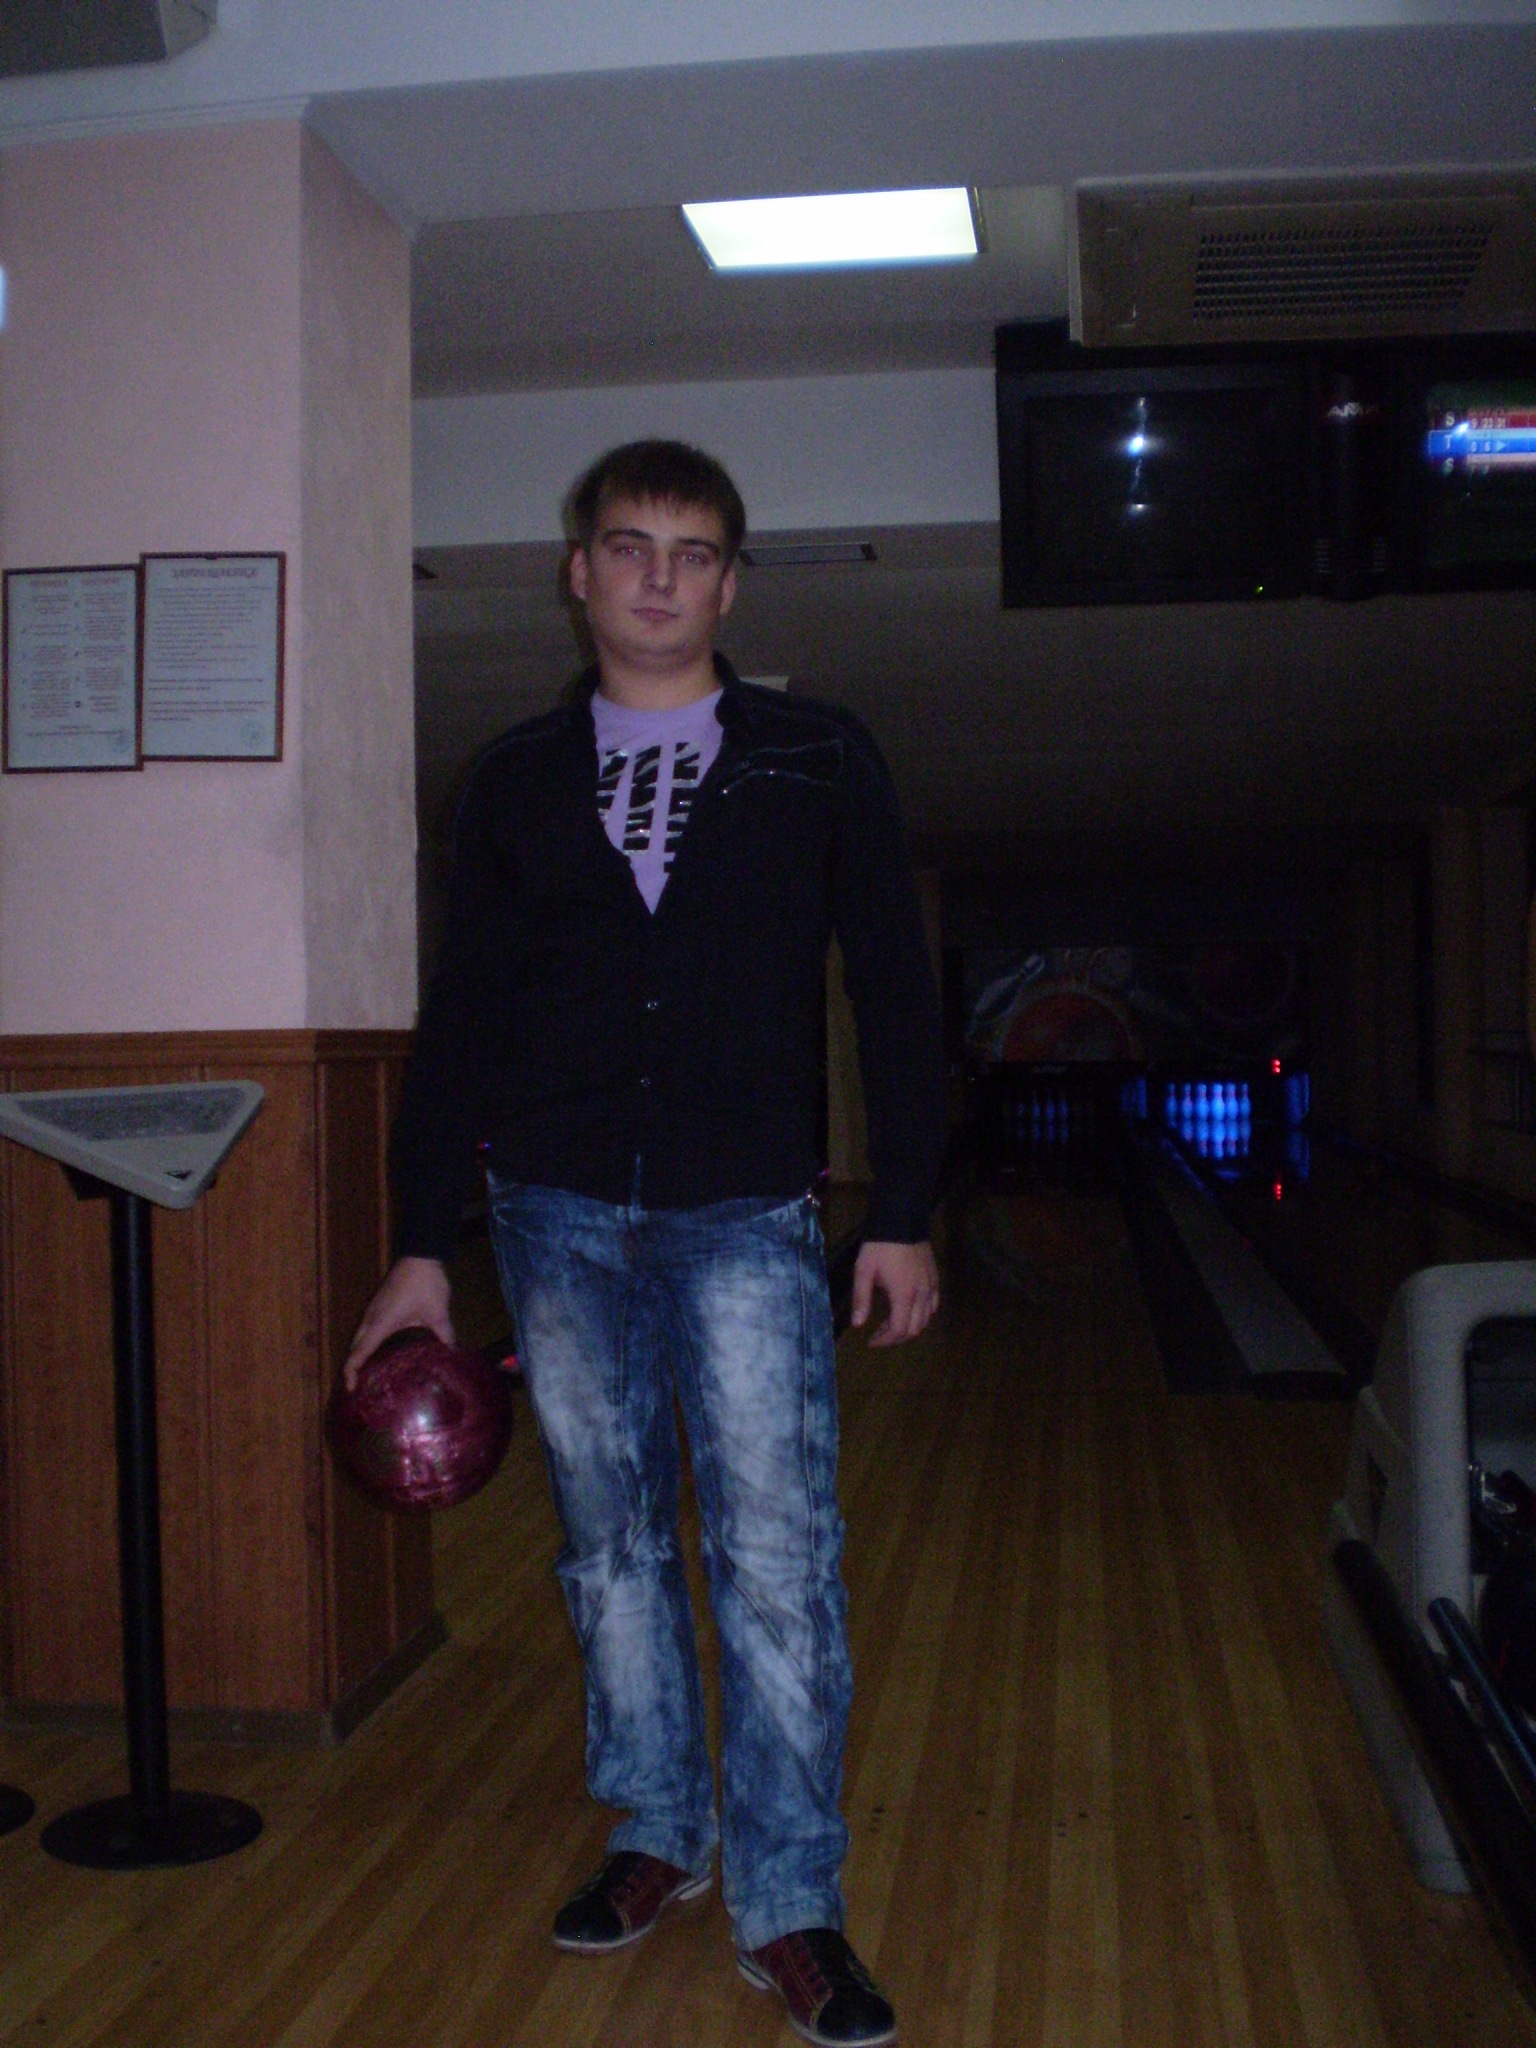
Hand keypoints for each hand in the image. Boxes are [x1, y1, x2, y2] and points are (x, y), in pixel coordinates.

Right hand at [345, 1257, 453, 1388]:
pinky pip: (368, 1327)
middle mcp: (371, 1318)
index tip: (351, 1390)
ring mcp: (374, 1309)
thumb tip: (452, 1354)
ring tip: (372, 1373)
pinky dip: (369, 1342)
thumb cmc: (426, 1283)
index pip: (358, 1353)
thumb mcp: (437, 1312)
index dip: (351, 1373)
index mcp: (381, 1324)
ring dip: (361, 1354)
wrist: (420, 1253)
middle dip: (355, 1367)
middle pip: (355, 1347)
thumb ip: (444, 1335)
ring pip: (360, 1336)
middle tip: (363, 1387)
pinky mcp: (379, 1303)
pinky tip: (384, 1350)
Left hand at [850, 1239, 939, 1346]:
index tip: (871, 1341)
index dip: (885, 1341)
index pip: (899, 1330)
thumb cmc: (880, 1246)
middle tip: (879, 1335)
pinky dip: (923, 1314)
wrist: (901, 1220)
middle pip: (914, 1329)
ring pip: (926, 1319)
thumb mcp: (864, 1271)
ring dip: (910, 1327)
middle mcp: (921, 1295)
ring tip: (892, 1323)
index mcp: (904, 1295)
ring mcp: (931, 1286)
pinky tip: (910, 1310)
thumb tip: (858, 1324)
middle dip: (896, 1337)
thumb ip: (861, 1299)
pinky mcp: (935, 1278)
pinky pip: (933, 1305)